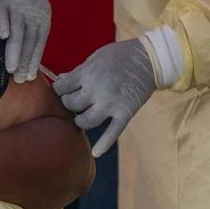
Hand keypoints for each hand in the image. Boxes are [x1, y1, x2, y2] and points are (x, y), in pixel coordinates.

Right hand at [0, 0, 50, 82]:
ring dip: (14, 50)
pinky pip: (2, 13)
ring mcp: (16, 4)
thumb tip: (29, 62)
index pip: (39, 42)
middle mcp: (31, 11)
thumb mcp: (34, 13)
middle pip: (28, 39)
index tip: (30, 77)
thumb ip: (32, 33)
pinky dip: (3, 23)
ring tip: (11, 68)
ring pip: (17, 30)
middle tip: (20, 79)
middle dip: (25, 61)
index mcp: (42, 17)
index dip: (34, 60)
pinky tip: (3, 36)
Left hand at [52, 38, 154, 157]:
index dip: (59, 89)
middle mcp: (96, 90)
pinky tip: (95, 153)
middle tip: (73, 101)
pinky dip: (104, 144)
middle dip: (68, 103)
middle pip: (71, 104)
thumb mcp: (96, 57)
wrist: (150, 59)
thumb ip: (79, 70)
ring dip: (79, 121)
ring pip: (86, 121)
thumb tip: (60, 79)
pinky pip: (112, 132)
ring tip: (80, 117)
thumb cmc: (120, 55)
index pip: (61, 87)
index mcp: (87, 73)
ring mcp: (111, 103)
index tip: (63, 90)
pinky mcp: (124, 113)